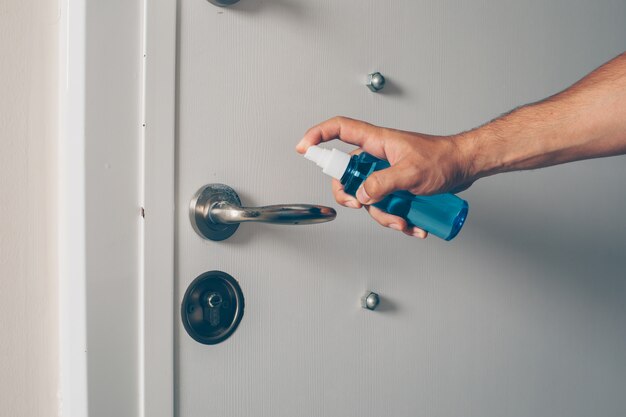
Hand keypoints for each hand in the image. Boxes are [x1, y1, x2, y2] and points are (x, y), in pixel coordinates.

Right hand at [296, 116, 473, 237]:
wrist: (466, 167)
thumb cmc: (444, 159)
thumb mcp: (411, 173)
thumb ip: (383, 183)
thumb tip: (361, 194)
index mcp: (377, 142)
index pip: (340, 129)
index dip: (318, 135)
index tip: (304, 148)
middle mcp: (378, 156)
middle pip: (347, 174)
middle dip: (353, 196)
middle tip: (360, 206)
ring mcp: (386, 172)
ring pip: (368, 196)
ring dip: (383, 214)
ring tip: (403, 221)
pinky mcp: (396, 185)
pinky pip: (385, 204)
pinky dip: (396, 217)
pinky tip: (413, 225)